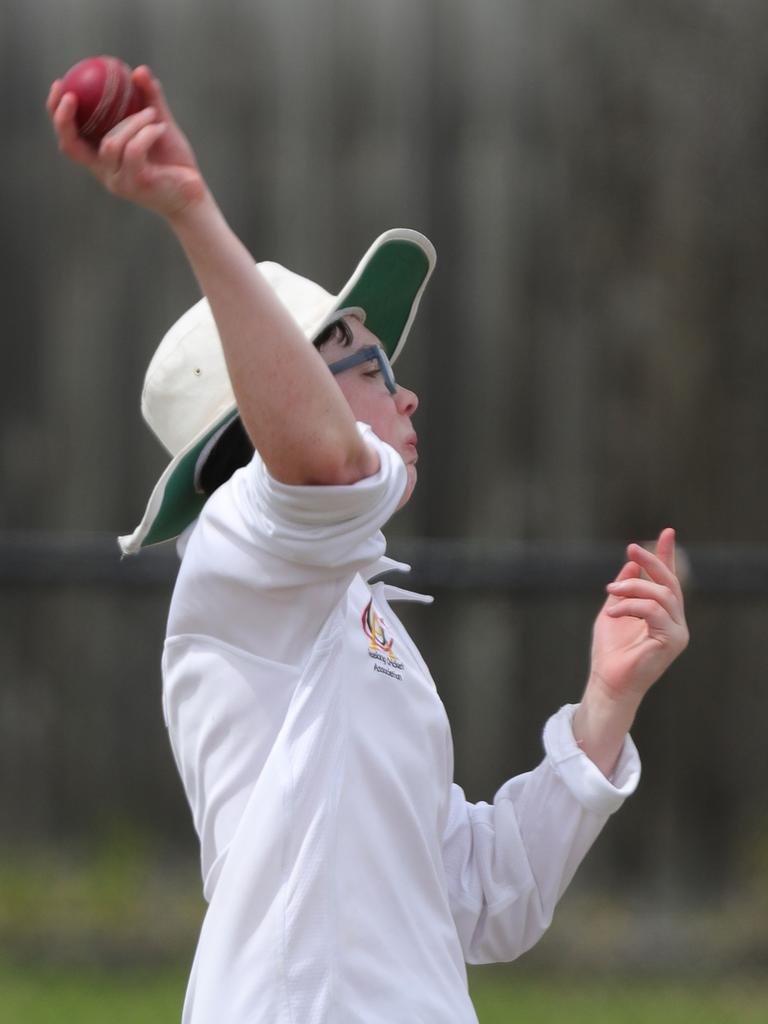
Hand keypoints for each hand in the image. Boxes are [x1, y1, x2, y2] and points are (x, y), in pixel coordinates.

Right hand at [46, 65, 205, 218]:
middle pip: (70, 146)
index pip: (70, 139)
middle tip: (73, 94)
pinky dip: (147, 132)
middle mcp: (104, 173)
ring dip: (131, 121)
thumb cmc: (174, 162)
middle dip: (64, 118)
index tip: (60, 85)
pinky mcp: (137, 183)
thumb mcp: (158, 126)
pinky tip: (160, 127)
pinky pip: (133, 150)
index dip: (57, 114)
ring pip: (110, 143)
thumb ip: (149, 100)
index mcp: (102, 160)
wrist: (193, 194)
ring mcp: (119, 180)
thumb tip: (138, 70)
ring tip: (152, 113)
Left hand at [573, 527, 688, 776]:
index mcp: (662, 614)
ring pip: (662, 595)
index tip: (667, 531)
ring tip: (610, 593)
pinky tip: (614, 612)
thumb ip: (624, 589)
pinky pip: (654, 612)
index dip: (666, 555)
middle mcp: (675, 621)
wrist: (607, 682)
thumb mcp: (613, 611)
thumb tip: (632, 565)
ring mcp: (678, 632)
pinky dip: (631, 607)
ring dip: (633, 588)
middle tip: (631, 550)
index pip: (668, 579)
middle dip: (651, 562)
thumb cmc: (609, 652)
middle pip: (669, 582)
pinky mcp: (674, 641)